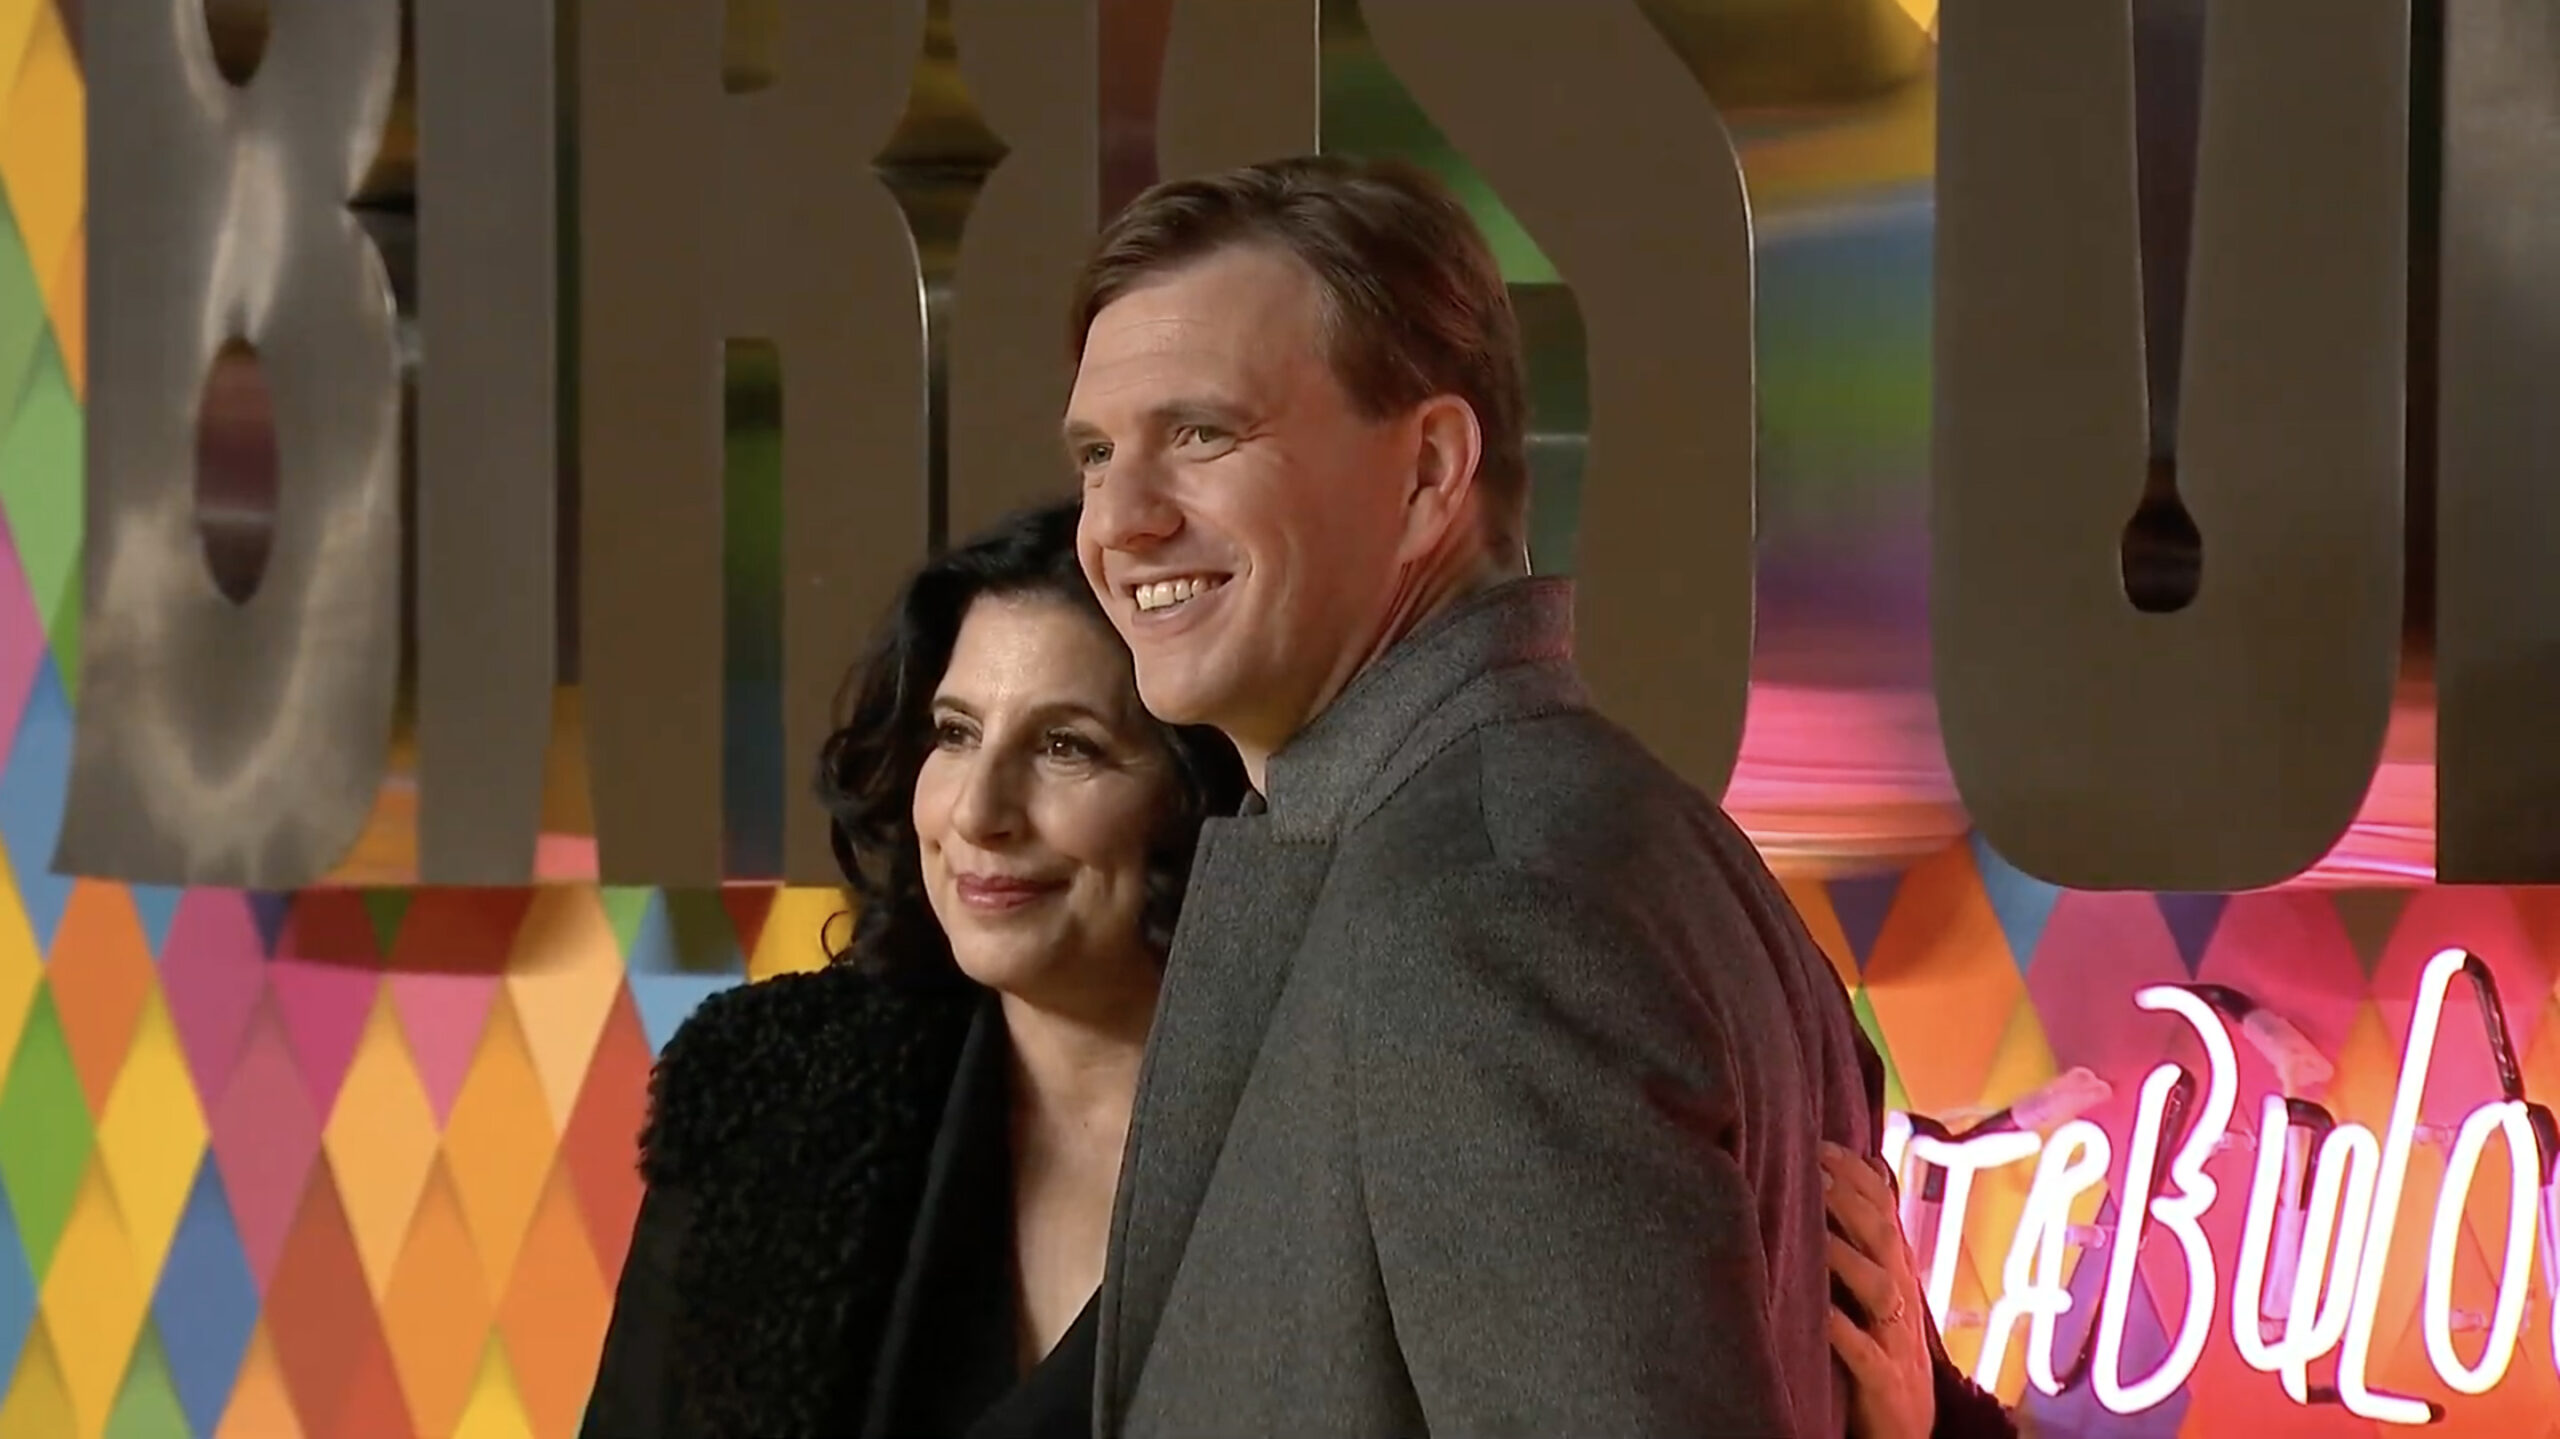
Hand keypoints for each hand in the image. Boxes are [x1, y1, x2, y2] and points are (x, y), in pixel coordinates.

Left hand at [1824, 1142, 1934, 1438]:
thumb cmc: (1883, 1346)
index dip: (1857, 1175)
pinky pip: (1865, 1353)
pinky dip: (1842, 1331)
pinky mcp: (1883, 1380)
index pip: (1884, 1210)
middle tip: (1813, 1171)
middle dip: (1849, 1201)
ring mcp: (1894, 1338)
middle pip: (1882, 1237)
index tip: (1821, 1143)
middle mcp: (1900, 1297)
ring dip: (1846, 1257)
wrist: (1908, 1427)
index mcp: (1896, 1270)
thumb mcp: (1879, 1288)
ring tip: (1814, 1231)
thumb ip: (1866, 1238)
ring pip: (1879, 1288)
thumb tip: (1856, 1172)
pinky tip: (1818, 1313)